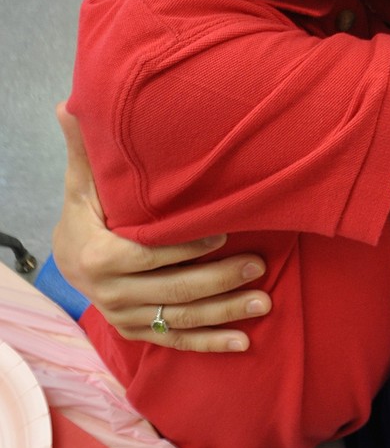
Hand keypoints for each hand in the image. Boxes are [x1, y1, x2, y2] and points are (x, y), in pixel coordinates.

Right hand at [53, 103, 270, 350]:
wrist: (69, 256)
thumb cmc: (86, 210)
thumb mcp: (82, 181)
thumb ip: (84, 149)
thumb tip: (70, 103)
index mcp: (97, 256)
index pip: (147, 255)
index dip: (185, 247)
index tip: (223, 232)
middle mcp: (110, 293)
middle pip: (171, 288)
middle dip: (218, 279)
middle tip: (259, 265)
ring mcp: (125, 316)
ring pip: (179, 318)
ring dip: (224, 312)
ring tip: (263, 300)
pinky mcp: (138, 332)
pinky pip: (176, 341)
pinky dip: (210, 344)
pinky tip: (243, 342)